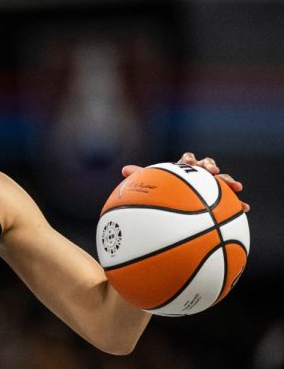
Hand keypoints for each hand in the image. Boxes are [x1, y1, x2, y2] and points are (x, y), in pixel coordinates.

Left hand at [121, 152, 249, 212]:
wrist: (176, 206)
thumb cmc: (165, 191)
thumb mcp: (154, 185)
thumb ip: (141, 176)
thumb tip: (124, 170)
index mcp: (184, 170)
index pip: (187, 159)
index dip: (189, 160)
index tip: (189, 163)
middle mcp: (199, 175)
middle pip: (207, 166)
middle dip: (211, 167)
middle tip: (212, 171)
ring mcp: (211, 186)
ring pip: (222, 180)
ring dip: (229, 182)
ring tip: (236, 187)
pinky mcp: (219, 199)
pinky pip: (230, 200)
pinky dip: (237, 203)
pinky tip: (244, 208)